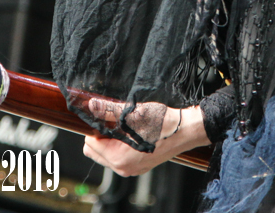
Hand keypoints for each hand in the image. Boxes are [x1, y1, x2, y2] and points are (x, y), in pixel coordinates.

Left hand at [82, 98, 209, 176]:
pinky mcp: (139, 167)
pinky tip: (132, 134)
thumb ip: (108, 110)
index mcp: (119, 158)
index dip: (95, 128)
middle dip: (100, 136)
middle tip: (114, 122)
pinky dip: (120, 147)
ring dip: (110, 141)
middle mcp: (123, 168)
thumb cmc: (162, 123)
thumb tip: (91, 105)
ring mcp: (132, 170)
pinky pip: (119, 158)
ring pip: (106, 155)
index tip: (104, 118)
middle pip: (95, 152)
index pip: (90, 144)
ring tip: (125, 127)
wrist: (185, 131)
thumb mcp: (132, 113)